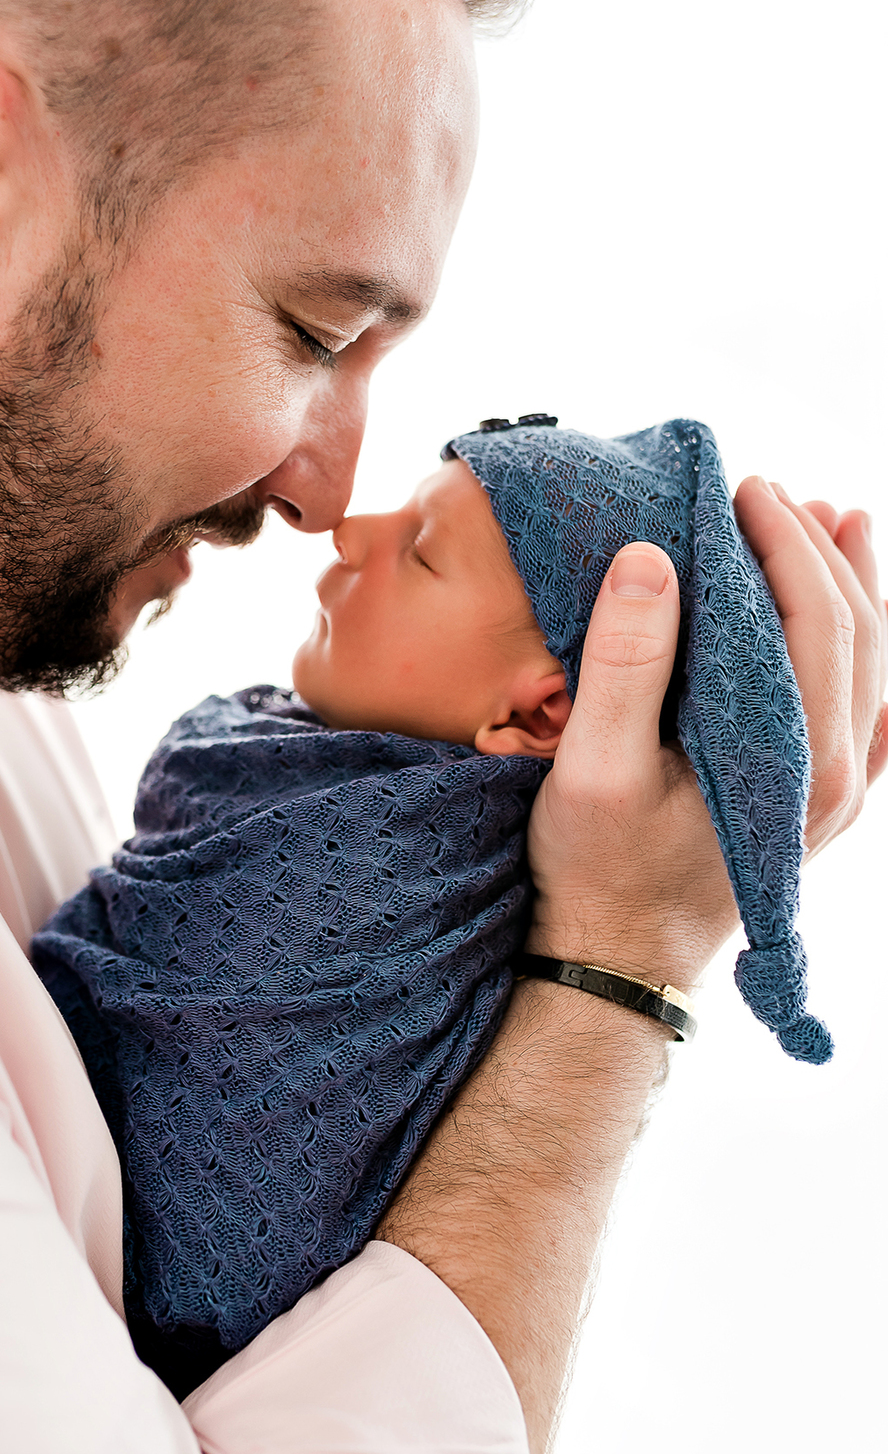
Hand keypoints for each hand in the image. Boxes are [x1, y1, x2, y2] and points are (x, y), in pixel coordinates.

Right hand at [526, 482, 886, 994]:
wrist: (617, 965)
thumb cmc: (600, 869)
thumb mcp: (594, 769)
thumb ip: (626, 665)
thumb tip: (651, 557)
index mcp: (795, 761)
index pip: (815, 620)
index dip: (785, 543)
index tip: (743, 488)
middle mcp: (836, 776)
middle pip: (856, 635)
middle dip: (817, 550)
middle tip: (768, 491)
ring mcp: (835, 794)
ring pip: (872, 668)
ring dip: (854, 588)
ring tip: (833, 518)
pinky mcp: (816, 804)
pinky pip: (867, 713)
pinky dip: (865, 652)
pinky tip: (858, 623)